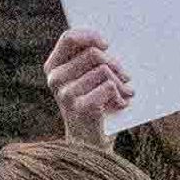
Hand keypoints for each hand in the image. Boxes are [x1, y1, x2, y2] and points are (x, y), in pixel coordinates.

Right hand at [45, 29, 129, 145]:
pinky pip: (108, 86)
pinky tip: (121, 104)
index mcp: (53, 67)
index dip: (91, 36)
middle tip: (126, 75)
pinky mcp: (81, 107)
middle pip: (93, 53)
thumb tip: (108, 42)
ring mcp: (66, 94)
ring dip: (121, 82)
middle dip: (115, 64)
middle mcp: (55, 79)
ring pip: (104, 70)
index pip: (69, 37)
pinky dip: (120, 95)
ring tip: (125, 92)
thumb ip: (90, 59)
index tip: (107, 44)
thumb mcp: (86, 78)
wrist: (88, 144)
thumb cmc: (92, 104)